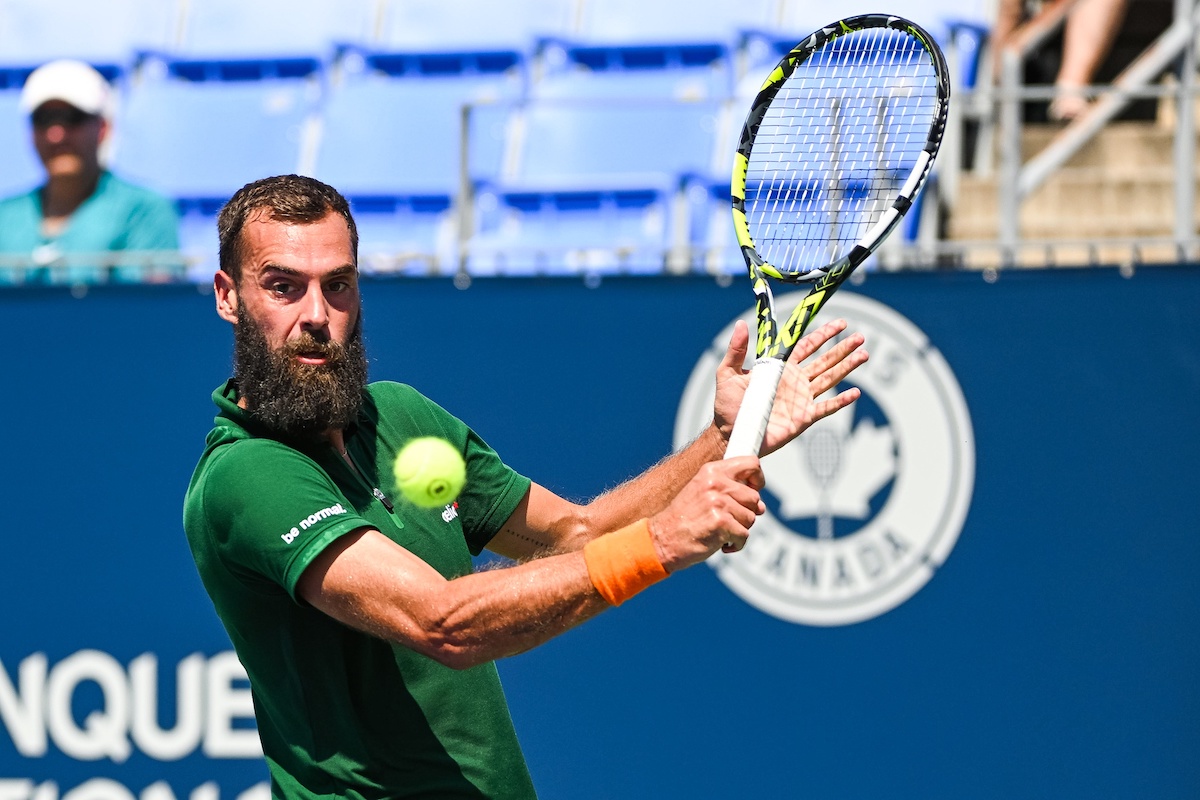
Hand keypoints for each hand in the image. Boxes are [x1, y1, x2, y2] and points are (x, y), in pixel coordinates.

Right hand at [647, 457, 764, 570]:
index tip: (752, 489)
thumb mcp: (703, 491)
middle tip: (726, 520)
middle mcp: (715, 483)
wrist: (663, 538)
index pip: (751, 464)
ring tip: (719, 530)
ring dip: (739, 530)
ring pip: (751, 518)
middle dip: (746, 513)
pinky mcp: (721, 523)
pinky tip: (720, 543)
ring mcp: (718, 502)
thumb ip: (731, 491)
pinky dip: (735, 544)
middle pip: (754, 497)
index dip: (757, 479)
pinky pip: (744, 535)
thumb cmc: (685, 518)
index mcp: (711, 471)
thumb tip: (762, 506)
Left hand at [713, 318, 867, 455]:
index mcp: (780, 367)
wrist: (730, 433)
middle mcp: (795, 381)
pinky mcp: (804, 417)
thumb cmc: (728, 404)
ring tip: (863, 355)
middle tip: (861, 336)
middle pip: (825, 360)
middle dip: (842, 348)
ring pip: (830, 379)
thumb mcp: (728, 373)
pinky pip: (826, 408)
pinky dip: (841, 401)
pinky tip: (855, 393)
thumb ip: (737, 350)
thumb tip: (740, 324)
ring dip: (847, 367)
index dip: (823, 334)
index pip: (806, 346)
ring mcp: (802, 399)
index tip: (840, 323)